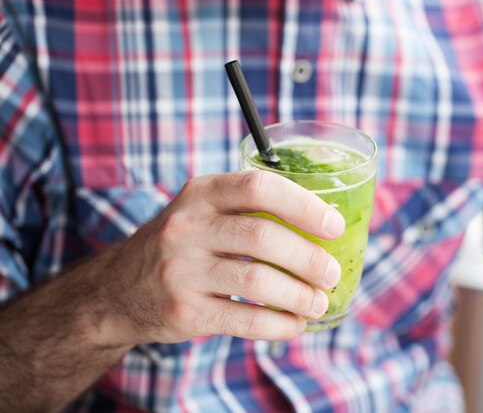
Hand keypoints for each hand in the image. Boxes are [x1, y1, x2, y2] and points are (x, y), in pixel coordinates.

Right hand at [97, 171, 344, 345]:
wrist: (118, 289)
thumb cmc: (182, 244)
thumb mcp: (203, 210)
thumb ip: (249, 209)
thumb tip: (322, 224)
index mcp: (201, 193)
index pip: (259, 187)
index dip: (304, 205)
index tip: (334, 225)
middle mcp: (187, 228)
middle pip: (263, 237)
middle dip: (309, 258)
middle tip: (331, 273)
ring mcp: (181, 272)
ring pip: (258, 282)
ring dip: (300, 296)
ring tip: (318, 302)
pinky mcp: (184, 313)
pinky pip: (245, 321)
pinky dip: (279, 325)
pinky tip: (294, 324)